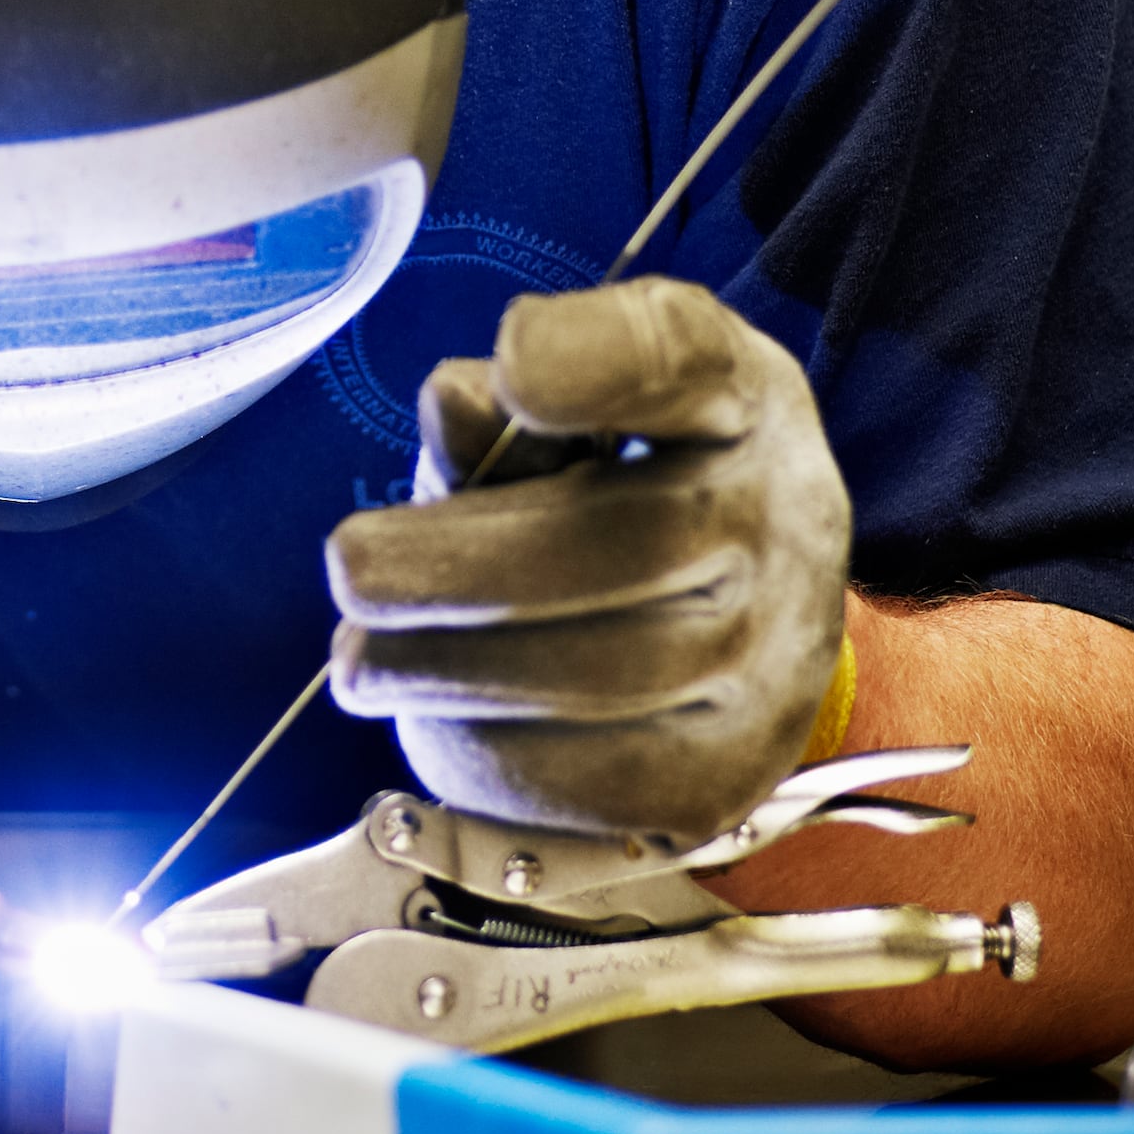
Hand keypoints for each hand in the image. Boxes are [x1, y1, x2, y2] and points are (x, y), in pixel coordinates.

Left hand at [323, 279, 851, 846]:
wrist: (750, 630)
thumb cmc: (629, 491)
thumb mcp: (573, 421)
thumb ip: (500, 415)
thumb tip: (453, 409)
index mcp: (733, 396)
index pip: (685, 356)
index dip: (599, 359)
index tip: (515, 364)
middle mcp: (783, 516)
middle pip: (624, 542)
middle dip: (458, 566)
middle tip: (350, 570)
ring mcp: (774, 656)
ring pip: (602, 676)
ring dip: (448, 669)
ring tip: (362, 660)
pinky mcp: (729, 773)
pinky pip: (594, 777)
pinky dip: (488, 752)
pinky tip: (432, 717)